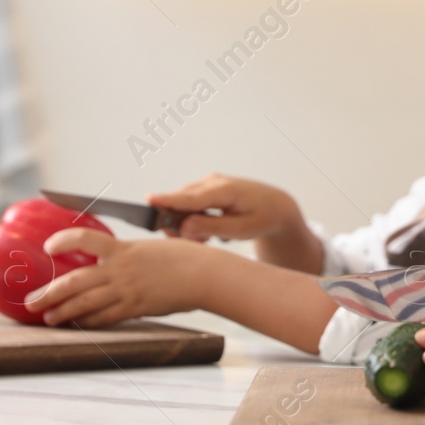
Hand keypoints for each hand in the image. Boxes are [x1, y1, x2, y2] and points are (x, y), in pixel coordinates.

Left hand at [25, 229, 213, 327]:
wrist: (205, 274)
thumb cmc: (184, 256)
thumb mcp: (151, 247)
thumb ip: (129, 254)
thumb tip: (113, 259)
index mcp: (123, 249)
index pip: (84, 239)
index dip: (63, 241)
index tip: (48, 247)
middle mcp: (120, 270)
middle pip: (74, 281)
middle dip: (49, 293)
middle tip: (31, 301)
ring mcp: (127, 290)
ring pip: (85, 304)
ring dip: (63, 312)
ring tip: (48, 318)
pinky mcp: (137, 307)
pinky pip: (106, 317)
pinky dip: (90, 322)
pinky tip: (80, 324)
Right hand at [150, 175, 316, 268]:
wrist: (275, 206)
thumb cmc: (262, 218)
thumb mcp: (242, 230)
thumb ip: (213, 228)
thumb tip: (185, 227)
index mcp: (225, 190)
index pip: (191, 197)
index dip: (168, 200)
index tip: (148, 199)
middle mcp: (213, 181)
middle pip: (181, 202)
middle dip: (180, 225)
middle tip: (199, 242)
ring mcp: (208, 182)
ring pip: (182, 204)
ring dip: (187, 224)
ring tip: (207, 238)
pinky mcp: (205, 188)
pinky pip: (187, 204)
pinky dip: (191, 219)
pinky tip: (206, 230)